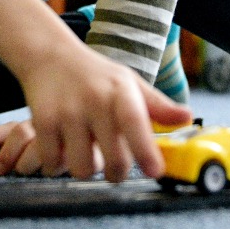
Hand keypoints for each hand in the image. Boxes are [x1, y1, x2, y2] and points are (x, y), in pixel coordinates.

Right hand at [0, 0, 192, 181]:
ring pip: (82, 168)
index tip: (155, 172)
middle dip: (116, 172)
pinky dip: (57, 163)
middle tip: (114, 167)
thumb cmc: (96, 75)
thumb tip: (187, 117)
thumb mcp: (129, 83)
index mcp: (120, 91)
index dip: (146, 150)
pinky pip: (53, 162)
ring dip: (85, 168)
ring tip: (85, 152)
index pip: (135, 123)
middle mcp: (94, 100)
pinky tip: (62, 147)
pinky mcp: (42, 121)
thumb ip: (157, 105)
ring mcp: (67, 112)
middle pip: (113, 161)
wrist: (50, 56)